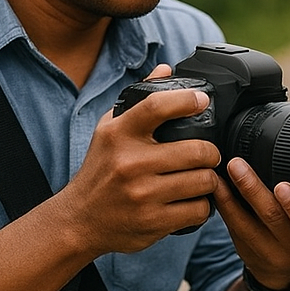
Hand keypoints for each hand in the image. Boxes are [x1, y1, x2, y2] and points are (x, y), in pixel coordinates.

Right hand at [54, 64, 221, 256]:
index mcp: (119, 134)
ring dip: (209, 180)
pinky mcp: (153, 222)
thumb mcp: (110, 130)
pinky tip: (193, 201)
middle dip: (211, 152)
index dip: (187, 100)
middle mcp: (130, 163)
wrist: (78, 220)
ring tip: (202, 178)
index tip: (202, 100)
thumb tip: (166, 69)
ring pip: (203, 181)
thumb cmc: (100, 170)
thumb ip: (140, 99)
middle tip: (208, 154)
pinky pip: (199, 210)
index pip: (157, 106)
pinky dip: (202, 206)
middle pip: (197, 150)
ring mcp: (142, 194)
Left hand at [212, 157, 289, 287]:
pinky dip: (223, 206)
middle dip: (252, 190)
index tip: (283, 186)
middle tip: (237, 165)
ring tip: (220, 174)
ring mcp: (268, 253)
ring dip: (229, 197)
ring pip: (245, 225)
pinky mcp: (245, 252)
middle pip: (272, 218)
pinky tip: (215, 189)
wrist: (287, 272)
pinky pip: (232, 229)